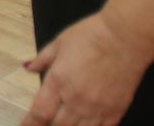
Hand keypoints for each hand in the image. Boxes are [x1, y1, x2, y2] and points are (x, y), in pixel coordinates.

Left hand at [21, 12, 151, 125]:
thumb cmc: (91, 35)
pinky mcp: (116, 111)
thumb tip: (28, 67)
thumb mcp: (59, 43)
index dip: (30, 124)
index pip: (39, 113)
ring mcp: (97, 109)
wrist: (125, 37)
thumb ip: (42, 59)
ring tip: (65, 123)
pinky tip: (86, 125)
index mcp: (58, 82)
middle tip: (46, 122)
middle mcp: (76, 100)